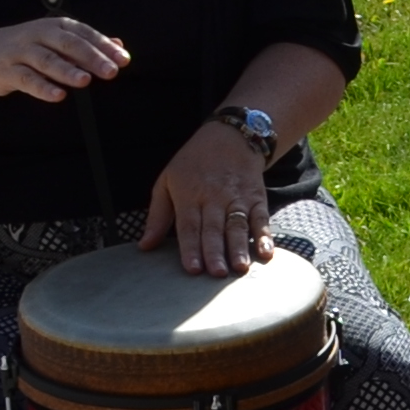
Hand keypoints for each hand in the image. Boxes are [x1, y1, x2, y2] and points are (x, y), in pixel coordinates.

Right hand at [0, 16, 128, 109]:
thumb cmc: (28, 47)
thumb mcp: (56, 41)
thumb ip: (87, 44)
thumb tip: (119, 45)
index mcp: (54, 26)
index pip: (83, 33)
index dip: (104, 46)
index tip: (123, 59)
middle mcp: (38, 35)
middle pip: (67, 44)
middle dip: (90, 57)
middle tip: (111, 71)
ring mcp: (20, 52)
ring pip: (46, 60)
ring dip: (66, 70)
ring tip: (85, 80)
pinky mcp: (6, 71)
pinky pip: (26, 79)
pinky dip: (42, 87)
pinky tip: (58, 95)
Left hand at [142, 116, 278, 277]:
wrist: (230, 136)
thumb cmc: (194, 162)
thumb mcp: (167, 181)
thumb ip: (157, 216)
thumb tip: (145, 245)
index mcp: (189, 195)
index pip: (189, 226)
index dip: (191, 248)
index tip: (193, 269)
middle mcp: (214, 197)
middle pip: (214, 228)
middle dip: (215, 252)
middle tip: (217, 273)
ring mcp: (237, 198)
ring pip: (237, 225)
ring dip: (239, 247)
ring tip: (240, 268)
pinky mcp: (256, 198)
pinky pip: (261, 218)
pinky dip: (264, 235)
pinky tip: (265, 252)